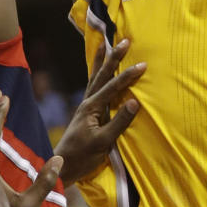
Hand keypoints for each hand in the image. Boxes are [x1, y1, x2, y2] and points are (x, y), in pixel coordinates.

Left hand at [54, 39, 144, 187]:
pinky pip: (93, 86)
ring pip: (95, 77)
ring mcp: (86, 106)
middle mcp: (88, 102)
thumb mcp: (103, 142)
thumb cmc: (83, 156)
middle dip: (114, 58)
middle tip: (125, 41)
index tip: (143, 65)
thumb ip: (119, 122)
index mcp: (92, 107)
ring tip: (106, 43)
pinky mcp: (87, 111)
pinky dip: (97, 73)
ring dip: (102, 61)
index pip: (113, 87)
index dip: (128, 76)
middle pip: (102, 75)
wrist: (63, 166)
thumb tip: (135, 102)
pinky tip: (99, 70)